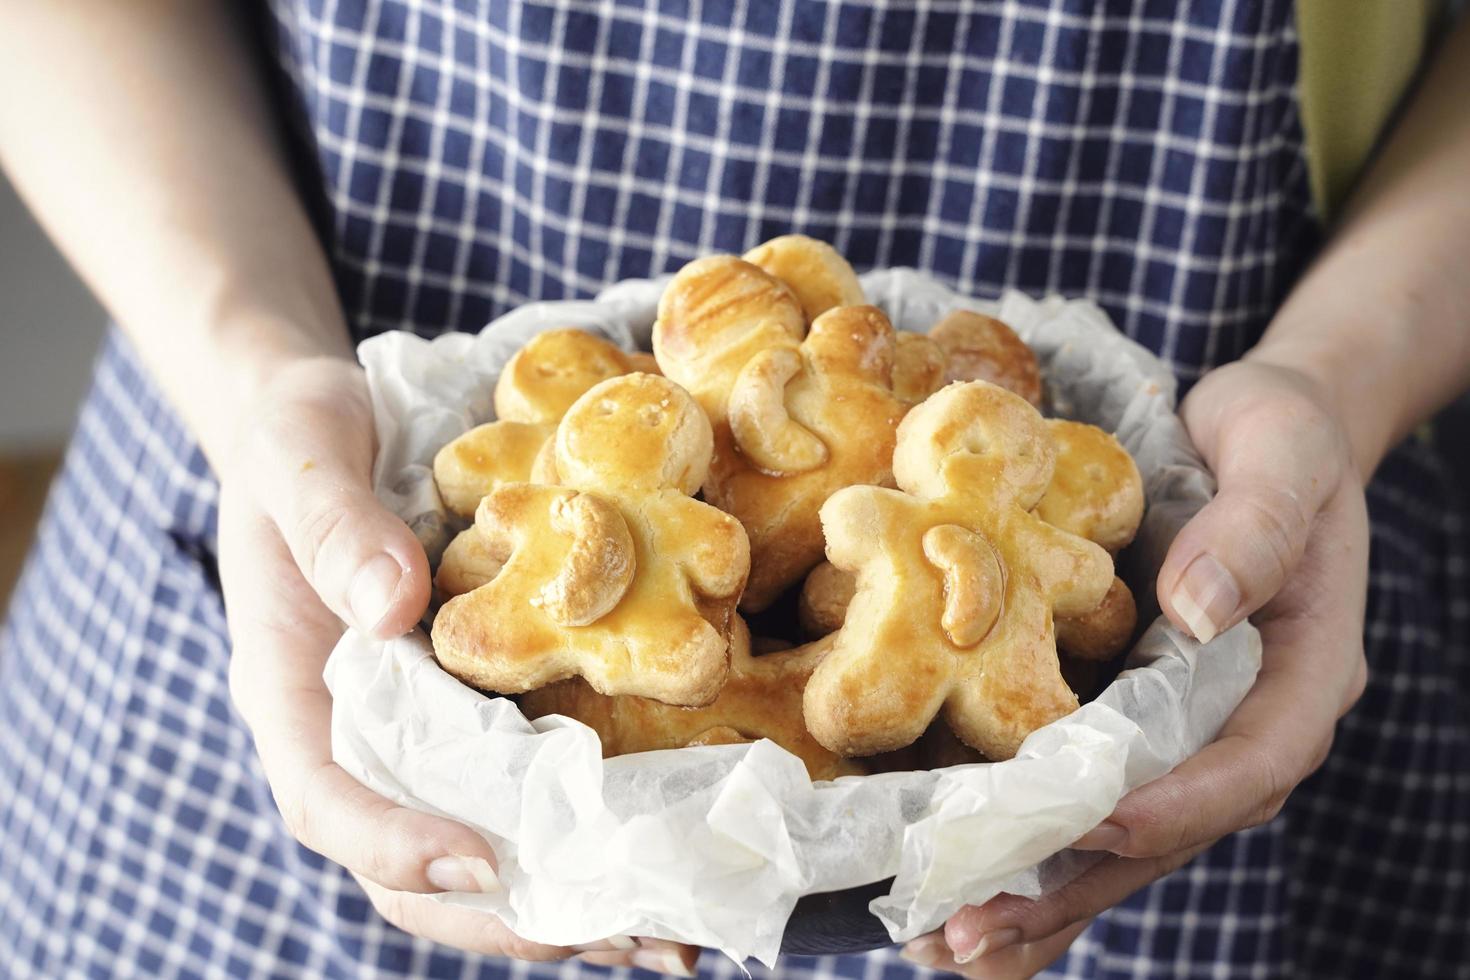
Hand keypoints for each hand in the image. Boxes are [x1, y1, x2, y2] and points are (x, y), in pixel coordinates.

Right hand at [218, 357, 698, 972]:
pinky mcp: (484, 708)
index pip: (327, 799)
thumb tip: (393, 606)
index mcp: (292, 688)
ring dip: (572, 900)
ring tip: (674, 931)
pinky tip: (672, 851)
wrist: (332, 421)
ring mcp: (425, 730)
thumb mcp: (300, 452)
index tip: (484, 859)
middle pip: (416, 863)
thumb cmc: (302, 433)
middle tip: (624, 931)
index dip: (396, 844)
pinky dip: (593, 831)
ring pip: (483, 846)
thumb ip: (335, 525)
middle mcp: (360, 732)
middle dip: (514, 911)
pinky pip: (531, 786)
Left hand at [901, 360, 1369, 976]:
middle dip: (1075, 882)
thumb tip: (1198, 611)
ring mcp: (1191, 734)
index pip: (1250, 764)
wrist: (1263, 432)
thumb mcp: (1282, 459)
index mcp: (1301, 676)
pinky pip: (1090, 802)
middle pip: (1171, 830)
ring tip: (947, 942)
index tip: (1092, 822)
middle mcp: (1246, 726)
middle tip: (973, 928)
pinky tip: (961, 890)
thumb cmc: (1281, 440)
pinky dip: (1031, 850)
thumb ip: (1253, 531)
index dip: (1175, 803)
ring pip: (1122, 839)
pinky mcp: (1137, 723)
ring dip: (1039, 894)